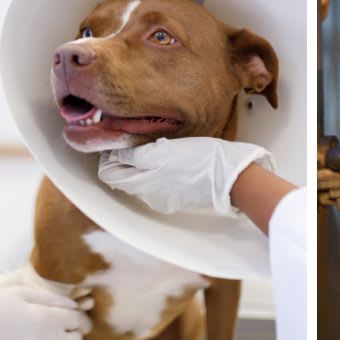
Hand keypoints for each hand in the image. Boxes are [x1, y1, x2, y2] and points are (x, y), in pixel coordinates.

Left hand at [98, 137, 274, 215]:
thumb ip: (135, 154)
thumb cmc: (200, 159)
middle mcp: (147, 195)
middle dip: (121, 161)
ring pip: (138, 182)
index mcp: (142, 182)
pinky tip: (168, 164)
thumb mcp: (163, 148)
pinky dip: (154, 176)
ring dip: (138, 168)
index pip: (108, 171)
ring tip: (152, 150)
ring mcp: (161, 199)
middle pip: (121, 178)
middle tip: (133, 142)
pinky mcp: (174, 200)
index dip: (109, 154)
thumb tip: (115, 154)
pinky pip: (155, 188)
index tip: (119, 139)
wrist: (230, 178)